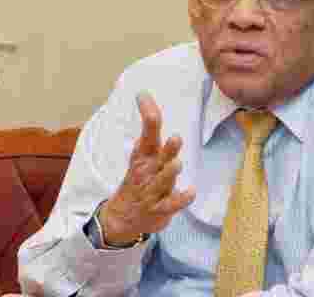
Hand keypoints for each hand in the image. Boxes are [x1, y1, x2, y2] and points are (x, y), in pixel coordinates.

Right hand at [99, 92, 195, 244]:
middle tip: (176, 138)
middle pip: (158, 157)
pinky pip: (171, 204)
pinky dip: (180, 199)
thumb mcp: (143, 155)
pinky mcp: (159, 209)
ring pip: (163, 181)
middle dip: (167, 149)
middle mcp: (148, 171)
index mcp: (144, 156)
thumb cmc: (139, 180)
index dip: (148, 115)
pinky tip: (191, 192)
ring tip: (177, 164)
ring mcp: (152, 191)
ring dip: (170, 173)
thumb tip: (147, 99)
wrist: (122, 218)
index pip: (147, 133)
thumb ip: (150, 131)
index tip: (144, 96)